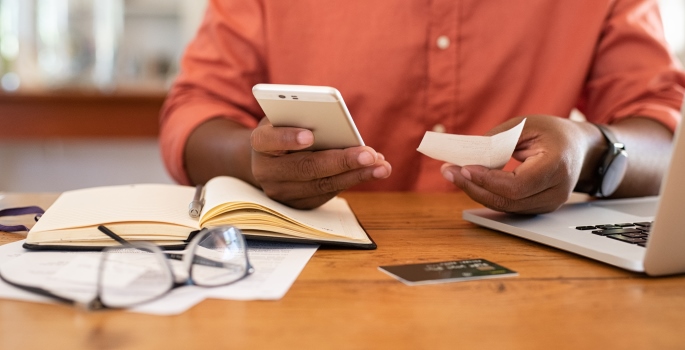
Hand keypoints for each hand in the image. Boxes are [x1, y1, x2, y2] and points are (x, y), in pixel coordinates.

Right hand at [250, 118, 391, 208]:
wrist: (269, 159)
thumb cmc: (284, 129)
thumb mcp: (287, 117)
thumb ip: (303, 118)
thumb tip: (340, 128)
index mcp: (260, 143)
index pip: (268, 140)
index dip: (287, 138)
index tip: (309, 136)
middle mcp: (266, 171)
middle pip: (304, 168)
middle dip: (340, 161)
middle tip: (368, 154)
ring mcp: (281, 192)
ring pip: (321, 185)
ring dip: (355, 175)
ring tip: (381, 165)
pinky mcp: (297, 205)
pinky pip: (327, 194)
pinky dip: (352, 181)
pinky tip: (373, 171)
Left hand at [441, 115, 592, 213]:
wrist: (579, 148)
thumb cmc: (553, 133)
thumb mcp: (526, 125)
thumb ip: (497, 140)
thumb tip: (468, 155)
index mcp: (557, 166)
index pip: (517, 185)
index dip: (488, 179)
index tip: (465, 168)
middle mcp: (556, 191)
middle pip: (507, 200)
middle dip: (473, 187)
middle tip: (449, 171)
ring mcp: (549, 203)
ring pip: (504, 206)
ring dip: (475, 191)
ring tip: (453, 174)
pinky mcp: (539, 207)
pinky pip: (508, 205)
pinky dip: (486, 194)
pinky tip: (469, 181)